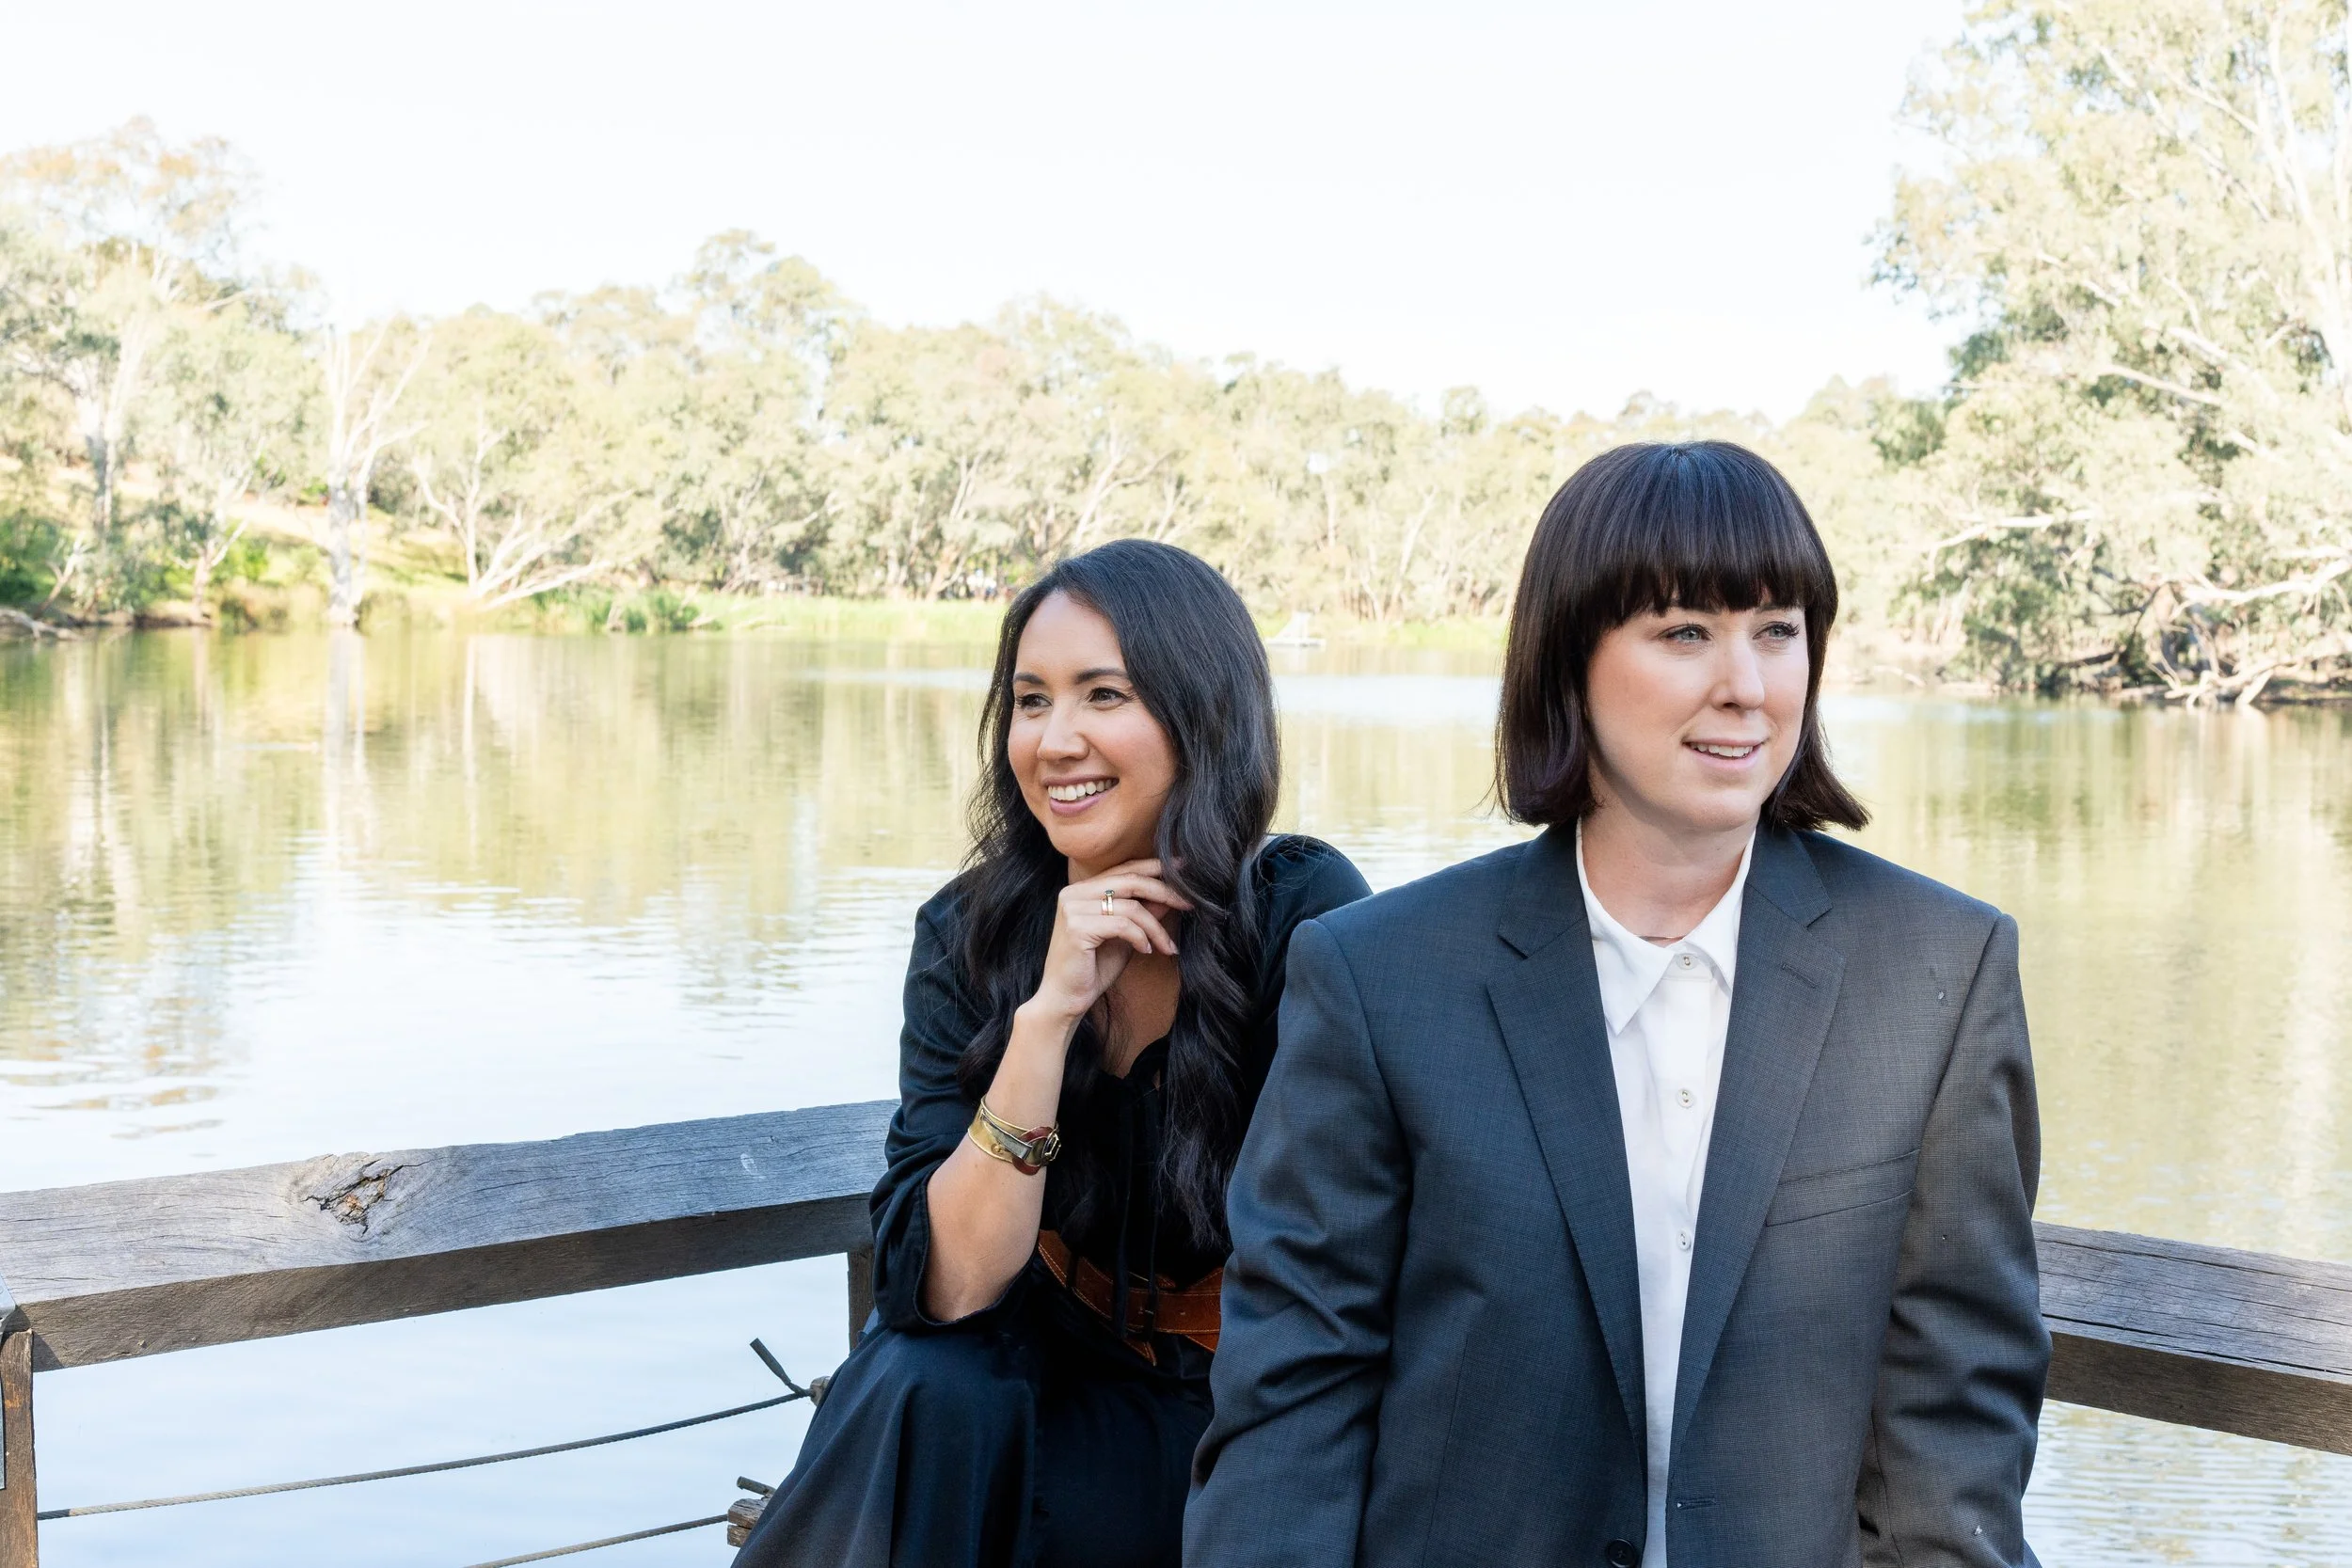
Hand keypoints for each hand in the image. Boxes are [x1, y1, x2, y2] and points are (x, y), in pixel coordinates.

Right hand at [1026, 859, 1191, 1029]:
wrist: (1065, 999)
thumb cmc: (1093, 968)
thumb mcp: (1125, 936)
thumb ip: (1142, 913)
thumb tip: (1169, 895)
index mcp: (1081, 890)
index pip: (1124, 869)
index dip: (1155, 866)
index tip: (1183, 868)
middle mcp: (1073, 894)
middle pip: (1130, 881)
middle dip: (1165, 891)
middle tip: (1189, 903)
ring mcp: (1073, 909)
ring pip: (1131, 907)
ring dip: (1156, 928)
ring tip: (1166, 946)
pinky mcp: (1077, 928)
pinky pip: (1123, 926)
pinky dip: (1141, 938)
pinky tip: (1146, 952)